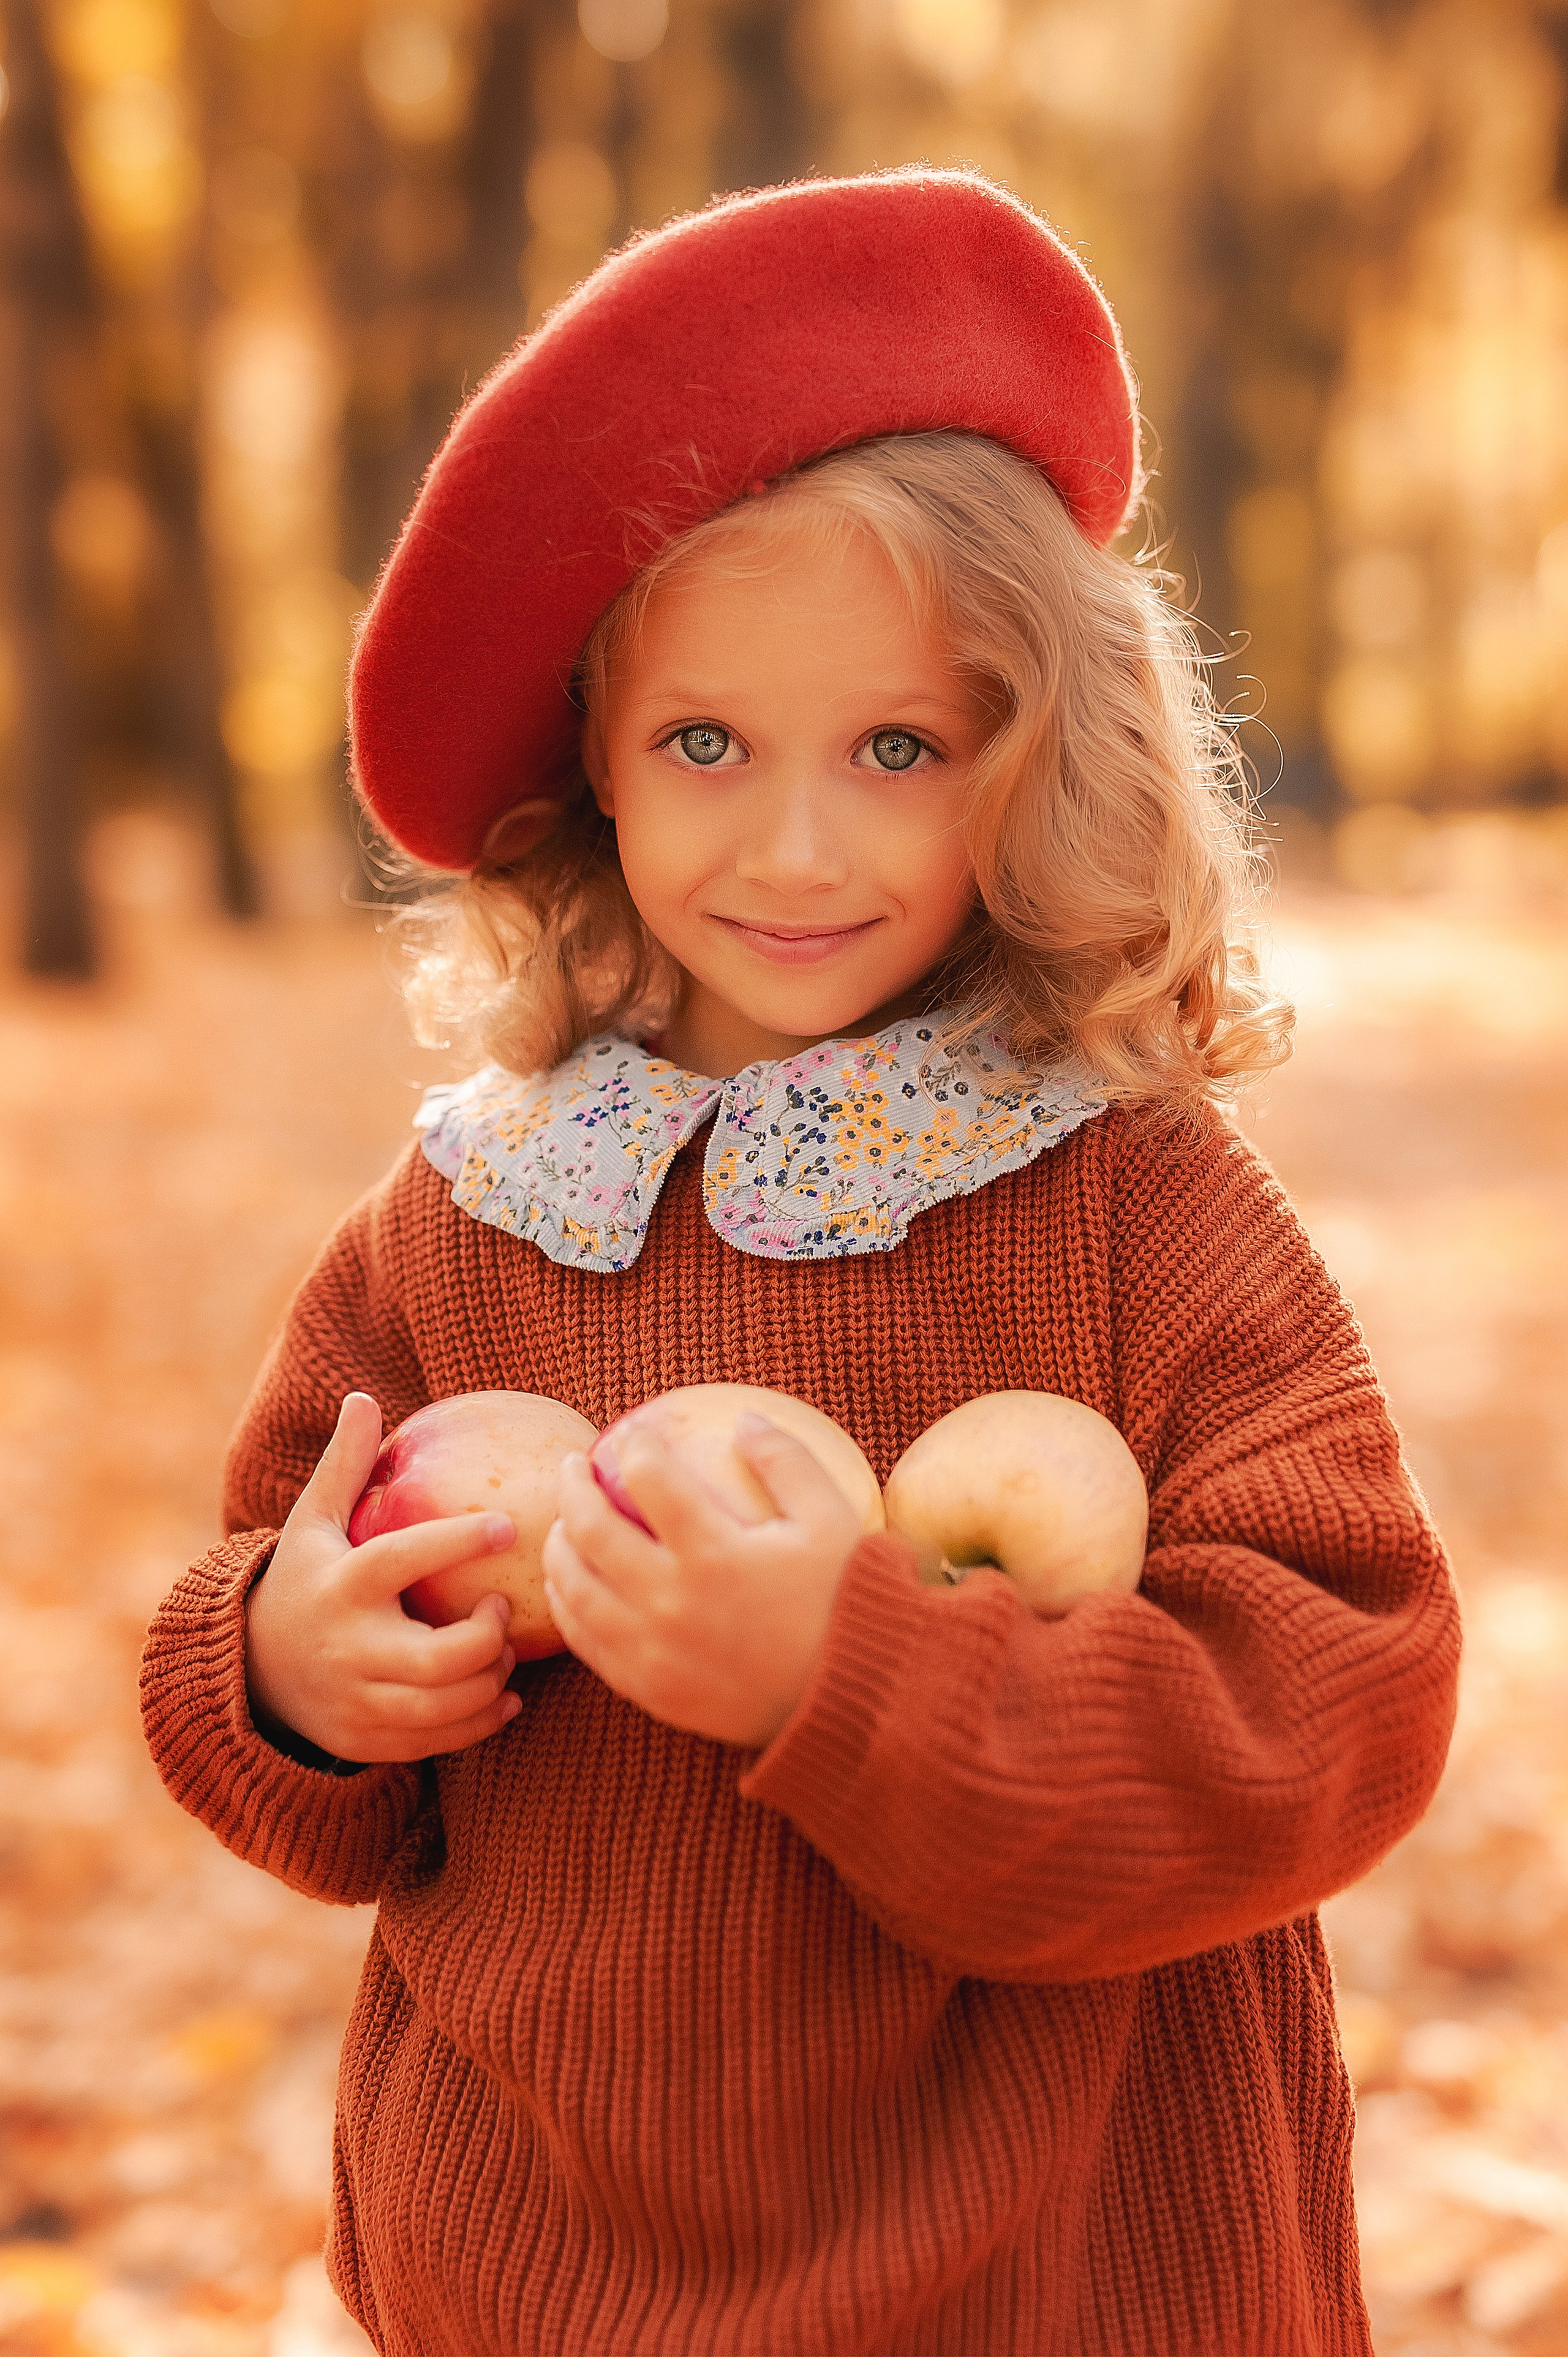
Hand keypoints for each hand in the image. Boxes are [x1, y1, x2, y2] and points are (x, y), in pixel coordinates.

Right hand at [244, 1393, 522, 1763]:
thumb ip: (343, 1465)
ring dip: (492, 1678)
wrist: (250, 1673)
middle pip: (441, 1658)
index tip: (509, 1525)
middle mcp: (349, 1648)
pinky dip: (482, 1720)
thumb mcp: (312, 1522)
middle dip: (489, 1636)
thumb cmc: (304, 1580)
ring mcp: (357, 1701)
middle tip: (503, 1606)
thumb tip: (363, 1397)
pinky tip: (504, 1693)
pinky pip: (439, 1740)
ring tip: (504, 1648)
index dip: (460, 1541)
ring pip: (447, 1704)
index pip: (405, 1558)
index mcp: (343, 1584)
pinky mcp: (367, 1741)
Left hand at [541, 1411, 861, 1747]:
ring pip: (575, 1589)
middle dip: (572, 1487)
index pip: (649, 1479)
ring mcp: (654, 1651)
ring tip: (563, 1524)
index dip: (634, 1445)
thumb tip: (743, 1418)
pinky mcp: (650, 1690)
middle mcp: (671, 1602)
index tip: (633, 1433)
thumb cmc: (847, 1604)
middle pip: (590, 1531)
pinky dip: (568, 1606)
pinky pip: (587, 1642)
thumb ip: (785, 1461)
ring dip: (558, 1546)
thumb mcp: (831, 1520)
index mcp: (714, 1553)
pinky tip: (573, 1585)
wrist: (853, 1701)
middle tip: (573, 1467)